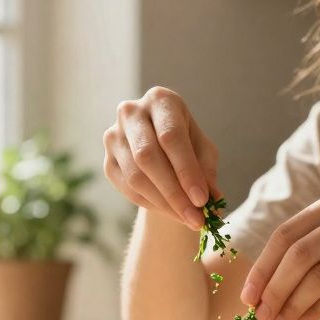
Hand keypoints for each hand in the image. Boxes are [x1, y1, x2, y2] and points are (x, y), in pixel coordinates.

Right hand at [103, 87, 217, 229]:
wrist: (160, 149)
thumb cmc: (187, 145)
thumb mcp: (204, 152)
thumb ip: (206, 171)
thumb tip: (212, 200)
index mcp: (160, 100)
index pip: (171, 136)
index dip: (187, 170)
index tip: (202, 200)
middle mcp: (131, 113)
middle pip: (148, 156)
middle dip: (174, 193)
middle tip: (196, 218)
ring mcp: (114, 136)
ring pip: (136, 176)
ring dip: (164, 204)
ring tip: (187, 219)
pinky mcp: (107, 161)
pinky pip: (127, 189)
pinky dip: (152, 205)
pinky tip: (170, 212)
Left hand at [240, 188, 319, 319]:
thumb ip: (311, 249)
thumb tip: (262, 288)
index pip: (287, 234)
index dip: (262, 267)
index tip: (247, 296)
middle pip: (298, 255)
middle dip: (273, 289)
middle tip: (260, 316)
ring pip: (317, 277)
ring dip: (291, 305)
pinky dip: (314, 311)